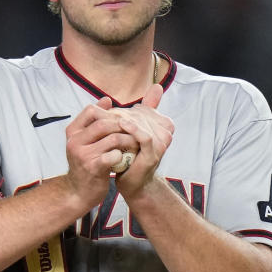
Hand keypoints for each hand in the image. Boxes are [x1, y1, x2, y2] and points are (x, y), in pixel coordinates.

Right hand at [63, 97, 137, 207]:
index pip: (91, 110)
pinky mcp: (93, 168)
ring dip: (128, 140)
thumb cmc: (86, 163)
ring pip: (113, 138)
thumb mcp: (85, 140)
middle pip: (104, 123)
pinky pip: (114, 155)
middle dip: (123, 126)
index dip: (110, 112)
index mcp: (73, 132)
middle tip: (135, 131)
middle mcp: (75, 141)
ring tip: (136, 144)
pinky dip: (123, 155)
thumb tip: (107, 99)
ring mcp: (83, 155)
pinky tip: (127, 158)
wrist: (78, 192)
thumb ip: (94, 121)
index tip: (121, 119)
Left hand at [112, 84, 173, 198]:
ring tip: (107, 118)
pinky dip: (132, 129)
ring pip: (142, 123)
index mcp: (164, 125)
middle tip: (105, 114)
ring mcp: (162, 143)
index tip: (109, 112)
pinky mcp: (154, 153)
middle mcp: (166, 132)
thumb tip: (157, 86)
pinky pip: (144, 136)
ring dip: (124, 119)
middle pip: (141, 115)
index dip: (126, 110)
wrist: (133, 184)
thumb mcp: (136, 132)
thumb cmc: (132, 157)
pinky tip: (120, 124)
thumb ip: (143, 111)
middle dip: (122, 113)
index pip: (143, 109)